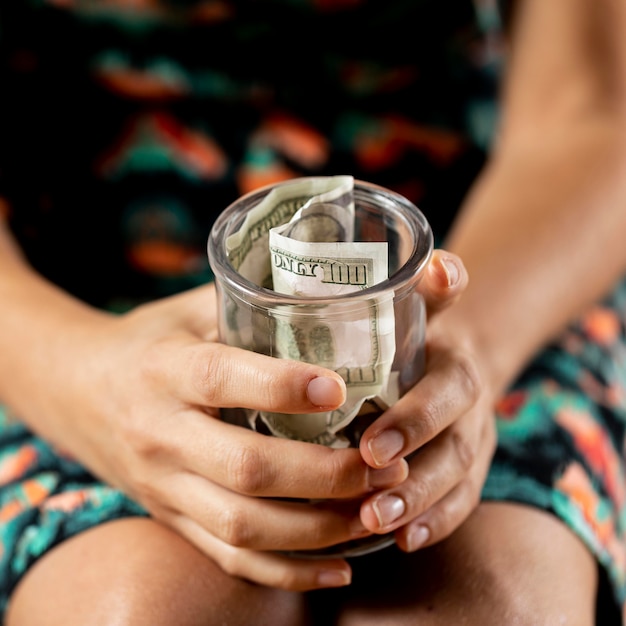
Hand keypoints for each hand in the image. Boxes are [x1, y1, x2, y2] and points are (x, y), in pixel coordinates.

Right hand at [31, 284, 409, 590]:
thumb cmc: (148, 341)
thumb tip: (329, 293)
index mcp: (164, 369)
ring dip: (318, 528)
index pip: (222, 379)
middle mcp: (161, 432)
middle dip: (324, 475)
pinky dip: (288, 572)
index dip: (281, 386)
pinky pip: (229, 559)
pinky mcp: (171, 517)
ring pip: (242, 525)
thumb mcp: (188, 309)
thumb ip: (248, 304)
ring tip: (373, 512)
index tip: (339, 389)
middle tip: (383, 466)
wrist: (74, 391)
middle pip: (245, 468)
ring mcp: (164, 485)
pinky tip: (339, 566)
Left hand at [357, 250, 497, 550]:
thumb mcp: (424, 304)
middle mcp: (472, 409)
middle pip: (454, 448)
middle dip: (414, 475)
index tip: (372, 448)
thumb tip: (440, 266)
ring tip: (374, 523)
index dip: (416, 421)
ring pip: (457, 482)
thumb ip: (432, 287)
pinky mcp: (467, 470)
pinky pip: (461, 503)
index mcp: (457, 365)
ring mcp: (473, 443)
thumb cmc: (423, 329)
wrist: (455, 357)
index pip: (447, 392)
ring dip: (418, 506)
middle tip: (368, 496)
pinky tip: (403, 539)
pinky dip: (435, 523)